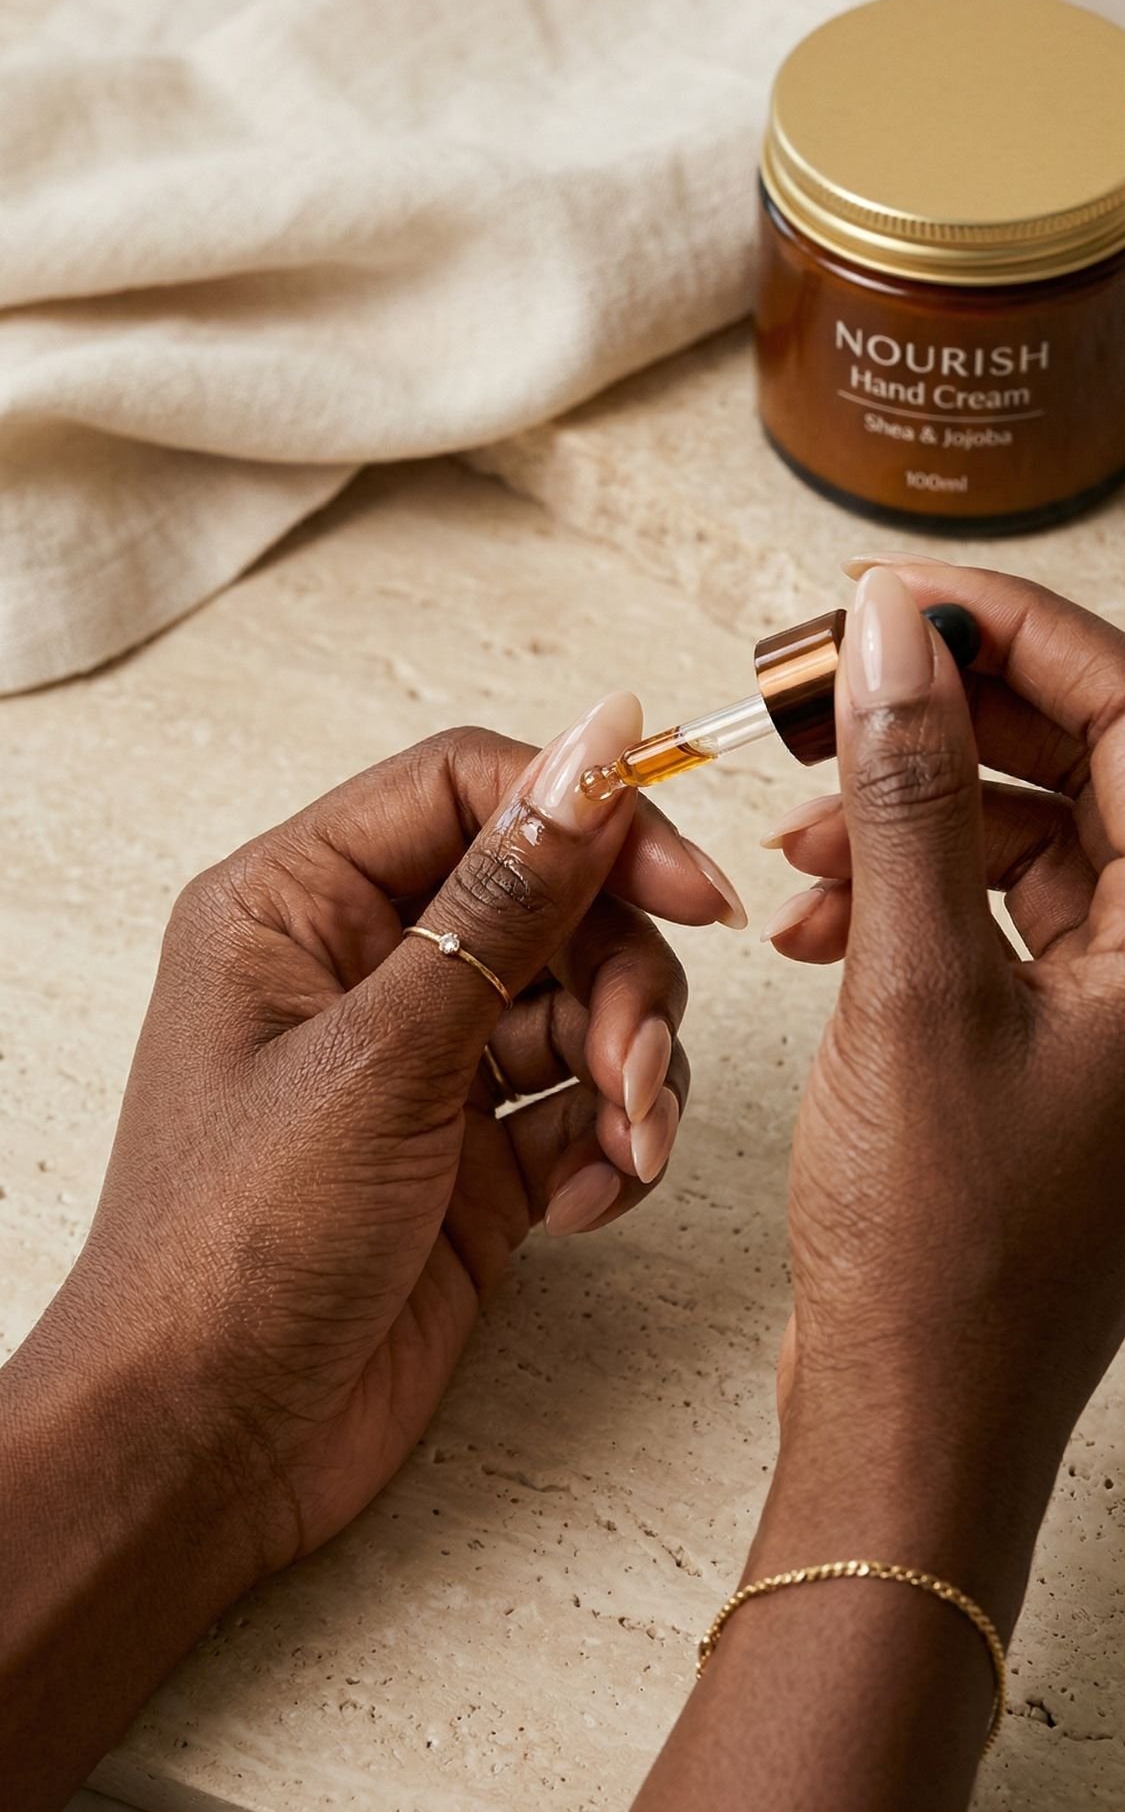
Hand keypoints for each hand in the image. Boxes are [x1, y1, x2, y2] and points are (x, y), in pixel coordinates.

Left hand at [26, 694, 748, 1571]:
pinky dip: (609, 1144)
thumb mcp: (383, 1053)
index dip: (589, 819)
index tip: (688, 884)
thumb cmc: (238, 1245)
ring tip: (621, 1144)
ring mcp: (425, 1064)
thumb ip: (505, 897)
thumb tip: (596, 746)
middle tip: (633, 1065)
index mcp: (298, 904)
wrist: (210, 1449)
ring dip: (629, 1068)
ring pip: (584, 1001)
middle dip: (619, 974)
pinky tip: (583, 1203)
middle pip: (548, 898)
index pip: (470, 794)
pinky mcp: (475, 1156)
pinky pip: (584, 1104)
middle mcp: (365, 968)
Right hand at [761, 562, 1124, 1623]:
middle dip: (939, 718)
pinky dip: (899, 890)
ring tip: (796, 845)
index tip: (891, 598)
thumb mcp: (915, 985)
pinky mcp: (1055, 1032)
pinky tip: (814, 918)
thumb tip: (895, 635)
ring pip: (1023, 830)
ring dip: (903, 813)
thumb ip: (907, 790)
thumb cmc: (942, 1244)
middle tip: (820, 692)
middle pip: (1078, 760)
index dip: (1008, 632)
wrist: (918, 1412)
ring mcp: (1117, 999)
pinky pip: (987, 906)